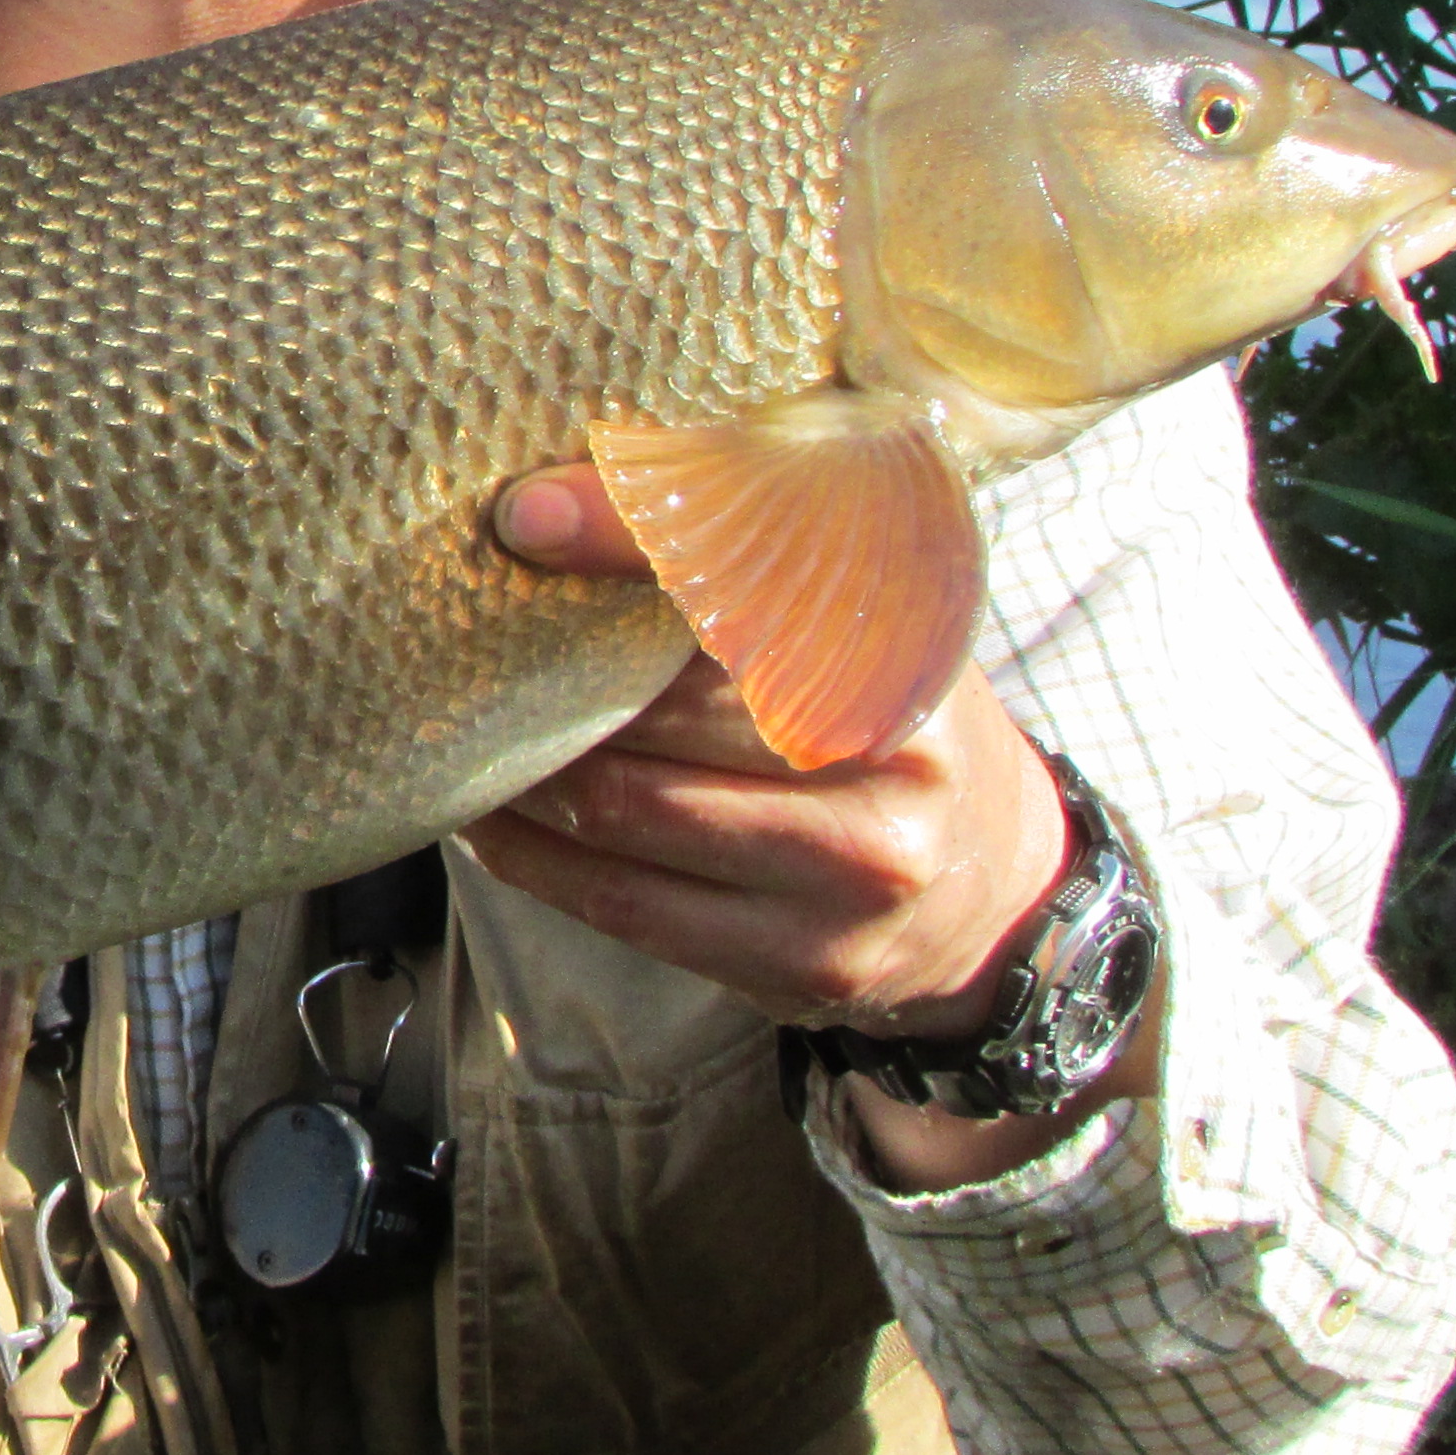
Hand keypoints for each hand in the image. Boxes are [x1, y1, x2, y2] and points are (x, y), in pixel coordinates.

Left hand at [465, 467, 1146, 1187]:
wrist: (997, 891)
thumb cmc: (892, 726)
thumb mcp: (872, 621)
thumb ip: (762, 564)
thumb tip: (571, 493)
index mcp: (907, 644)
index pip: (752, 576)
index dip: (626, 542)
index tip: (524, 515)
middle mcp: (891, 759)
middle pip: (666, 703)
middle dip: (551, 670)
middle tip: (468, 632)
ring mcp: (848, 872)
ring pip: (629, 809)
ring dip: (523, 771)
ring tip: (458, 728)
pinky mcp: (799, 960)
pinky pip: (626, 905)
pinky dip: (536, 859)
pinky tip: (494, 821)